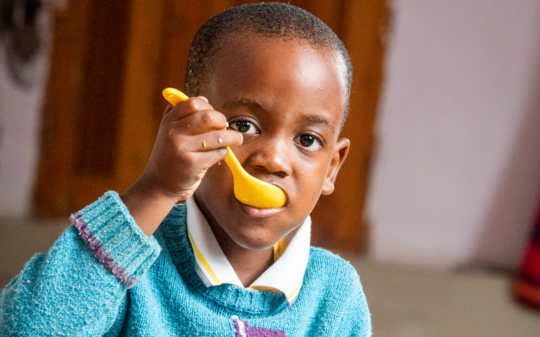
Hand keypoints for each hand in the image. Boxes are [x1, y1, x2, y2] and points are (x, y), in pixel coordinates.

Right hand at [120, 97, 242, 235]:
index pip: (192, 103)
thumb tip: (205, 100)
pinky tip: (220, 154)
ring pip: (218, 136)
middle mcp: (173, 133)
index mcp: (168, 122)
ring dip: (232, 137)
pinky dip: (224, 153)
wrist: (158, 185)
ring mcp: (182, 149)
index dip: (208, 106)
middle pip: (208, 116)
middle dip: (222, 120)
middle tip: (225, 126)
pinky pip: (218, 153)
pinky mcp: (193, 164)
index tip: (213, 114)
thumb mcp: (167, 132)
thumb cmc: (168, 157)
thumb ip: (181, 115)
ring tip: (236, 139)